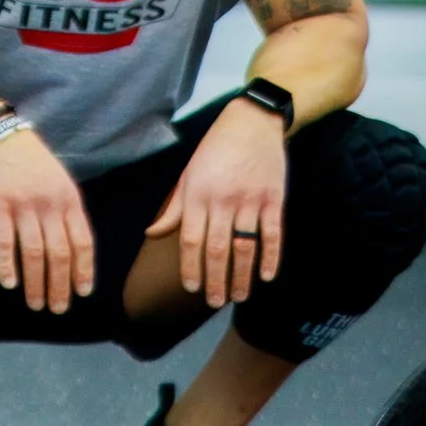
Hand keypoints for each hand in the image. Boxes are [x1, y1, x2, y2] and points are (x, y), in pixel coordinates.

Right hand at [0, 123, 93, 313]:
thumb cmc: (30, 162)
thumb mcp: (59, 181)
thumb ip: (66, 211)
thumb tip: (75, 249)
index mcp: (69, 198)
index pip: (83, 241)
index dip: (84, 270)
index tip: (83, 293)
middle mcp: (49, 203)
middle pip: (60, 253)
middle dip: (60, 285)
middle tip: (58, 308)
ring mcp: (23, 204)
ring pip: (34, 252)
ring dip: (35, 283)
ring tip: (35, 304)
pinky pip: (3, 242)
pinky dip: (6, 265)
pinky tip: (9, 284)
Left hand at [145, 95, 290, 310]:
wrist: (253, 122)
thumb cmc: (215, 150)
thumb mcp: (188, 175)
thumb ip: (174, 209)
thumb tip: (151, 235)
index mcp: (197, 195)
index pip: (190, 241)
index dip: (190, 268)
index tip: (192, 289)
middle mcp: (222, 199)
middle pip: (217, 250)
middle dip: (216, 281)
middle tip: (216, 302)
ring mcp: (250, 199)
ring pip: (245, 247)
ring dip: (242, 276)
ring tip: (239, 296)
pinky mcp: (274, 197)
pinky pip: (272, 234)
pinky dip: (270, 258)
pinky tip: (267, 276)